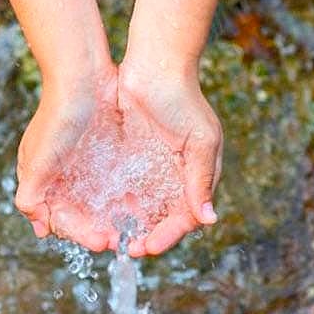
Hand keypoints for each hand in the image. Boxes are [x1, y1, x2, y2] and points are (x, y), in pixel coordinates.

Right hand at [14, 66, 119, 251]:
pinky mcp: (102, 154)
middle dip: (98, 230)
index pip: (60, 220)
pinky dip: (122, 200)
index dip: (80, 234)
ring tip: (133, 230)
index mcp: (40, 181)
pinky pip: (112, 185)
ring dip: (112, 219)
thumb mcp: (38, 159)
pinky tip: (138, 207)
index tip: (102, 242)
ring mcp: (82, 166)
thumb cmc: (57, 115)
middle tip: (121, 241)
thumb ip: (32, 194)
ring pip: (97, 204)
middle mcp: (60, 177)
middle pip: (79, 216)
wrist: (82, 73)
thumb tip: (38, 227)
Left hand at [117, 60, 222, 256]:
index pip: (185, 218)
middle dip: (147, 237)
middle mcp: (176, 177)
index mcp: (197, 176)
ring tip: (113, 238)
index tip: (148, 247)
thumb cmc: (183, 99)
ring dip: (131, 226)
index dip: (168, 236)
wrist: (155, 63)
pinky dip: (117, 206)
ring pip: (143, 209)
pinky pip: (125, 190)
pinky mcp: (131, 159)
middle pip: (162, 219)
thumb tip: (209, 219)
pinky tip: (104, 215)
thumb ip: (201, 180)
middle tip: (128, 249)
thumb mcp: (199, 140)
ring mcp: (153, 169)